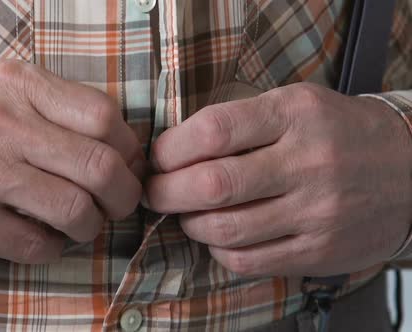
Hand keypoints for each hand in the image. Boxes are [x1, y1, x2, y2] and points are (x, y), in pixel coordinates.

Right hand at [0, 60, 144, 263]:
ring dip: (90, 226)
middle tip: (117, 205)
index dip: (128, 149)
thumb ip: (60, 110)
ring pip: (75, 211)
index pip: (103, 117)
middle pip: (99, 167)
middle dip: (123, 196)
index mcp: (16, 84)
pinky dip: (52, 248)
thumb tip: (124, 151)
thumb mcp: (2, 92)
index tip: (126, 166)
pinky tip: (42, 237)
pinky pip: (37, 245)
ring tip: (80, 224)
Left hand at [145, 83, 411, 276]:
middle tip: (154, 192)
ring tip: (186, 212)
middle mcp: (307, 163)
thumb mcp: (295, 103)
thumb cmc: (338, 131)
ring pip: (225, 229)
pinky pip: (247, 260)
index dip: (171, 148)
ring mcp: (315, 212)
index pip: (214, 131)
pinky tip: (218, 235)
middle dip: (165, 192)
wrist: (410, 169)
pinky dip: (218, 250)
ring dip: (189, 223)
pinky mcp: (319, 251)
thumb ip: (240, 121)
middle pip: (213, 184)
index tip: (158, 157)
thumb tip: (174, 149)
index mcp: (295, 116)